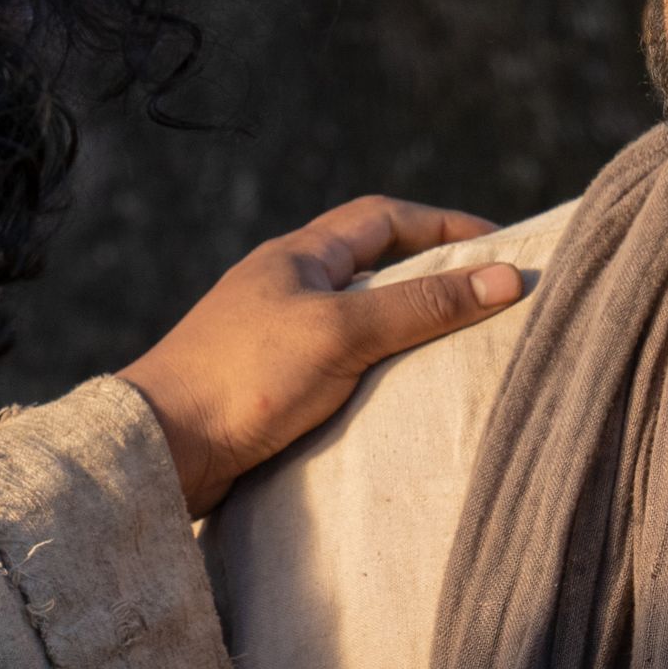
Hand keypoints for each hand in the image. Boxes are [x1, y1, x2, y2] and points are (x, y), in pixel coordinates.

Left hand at [119, 197, 525, 515]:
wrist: (162, 449)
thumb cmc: (245, 377)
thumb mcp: (343, 331)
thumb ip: (424, 305)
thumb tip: (505, 278)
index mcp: (297, 257)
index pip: (384, 219)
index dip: (443, 224)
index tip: (497, 245)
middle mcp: (284, 289)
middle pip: (373, 268)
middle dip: (430, 278)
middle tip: (486, 302)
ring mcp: (273, 339)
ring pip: (356, 322)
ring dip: (403, 331)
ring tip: (455, 354)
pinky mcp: (267, 388)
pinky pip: (337, 368)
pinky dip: (375, 375)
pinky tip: (397, 402)